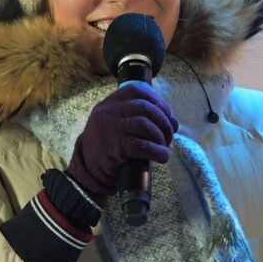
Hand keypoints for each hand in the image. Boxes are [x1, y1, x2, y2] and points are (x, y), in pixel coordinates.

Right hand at [65, 81, 177, 199]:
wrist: (90, 171)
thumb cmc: (111, 146)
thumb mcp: (117, 124)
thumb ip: (138, 116)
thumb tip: (172, 121)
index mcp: (108, 104)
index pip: (137, 91)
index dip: (158, 101)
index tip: (167, 115)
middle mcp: (106, 113)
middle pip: (145, 107)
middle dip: (164, 121)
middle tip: (168, 135)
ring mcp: (109, 130)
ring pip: (145, 124)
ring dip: (161, 136)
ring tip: (164, 146)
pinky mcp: (114, 149)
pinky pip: (142, 146)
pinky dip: (158, 151)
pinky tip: (162, 157)